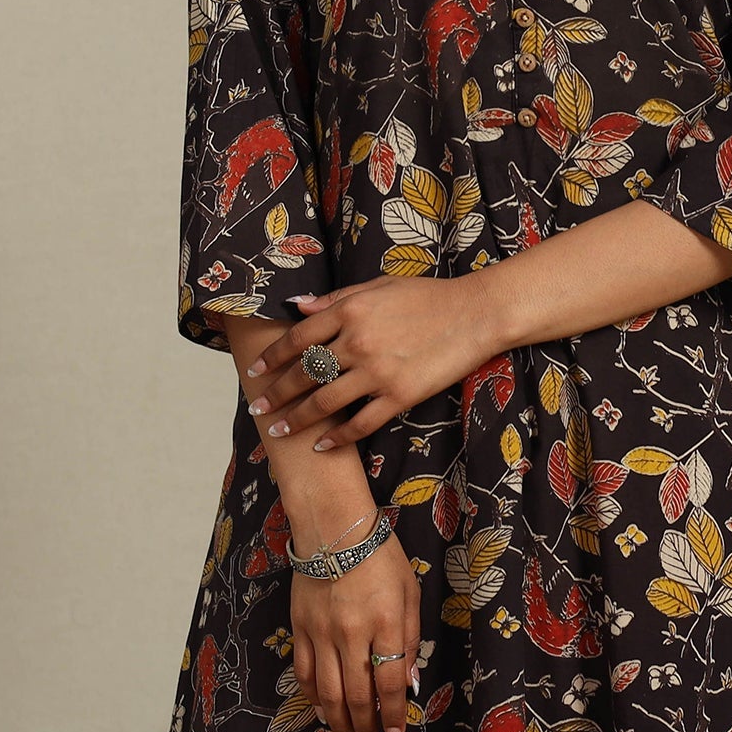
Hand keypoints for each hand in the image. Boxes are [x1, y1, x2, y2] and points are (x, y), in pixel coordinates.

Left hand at [244, 275, 506, 448]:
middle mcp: (357, 342)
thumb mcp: (379, 286)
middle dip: (275, 393)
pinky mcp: (399, 396)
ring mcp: (378, 372)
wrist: (476, 314)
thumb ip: (337, 299)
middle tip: (258, 407)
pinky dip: (337, 438)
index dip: (272, 356)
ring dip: (297, 419)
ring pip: (324, 402)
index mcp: (350, 311)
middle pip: (304, 373)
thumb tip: (298, 307)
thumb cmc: (428, 296)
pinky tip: (321, 445)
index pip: (298, 337)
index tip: (255, 370)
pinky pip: (360, 423)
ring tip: (279, 431)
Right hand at [291, 525, 420, 731]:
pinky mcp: (300, 628)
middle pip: (357, 693)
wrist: (334, 528)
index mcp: (386, 623)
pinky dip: (312, 698)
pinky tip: (321, 712)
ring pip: (328, 690)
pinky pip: (305, 673)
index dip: (393, 714)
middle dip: (366, 726)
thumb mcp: (410, 590)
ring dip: (338, 721)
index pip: (390, 682)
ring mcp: (322, 633)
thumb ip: (410, 637)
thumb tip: (409, 681)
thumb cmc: (380, 556)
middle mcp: (353, 633)